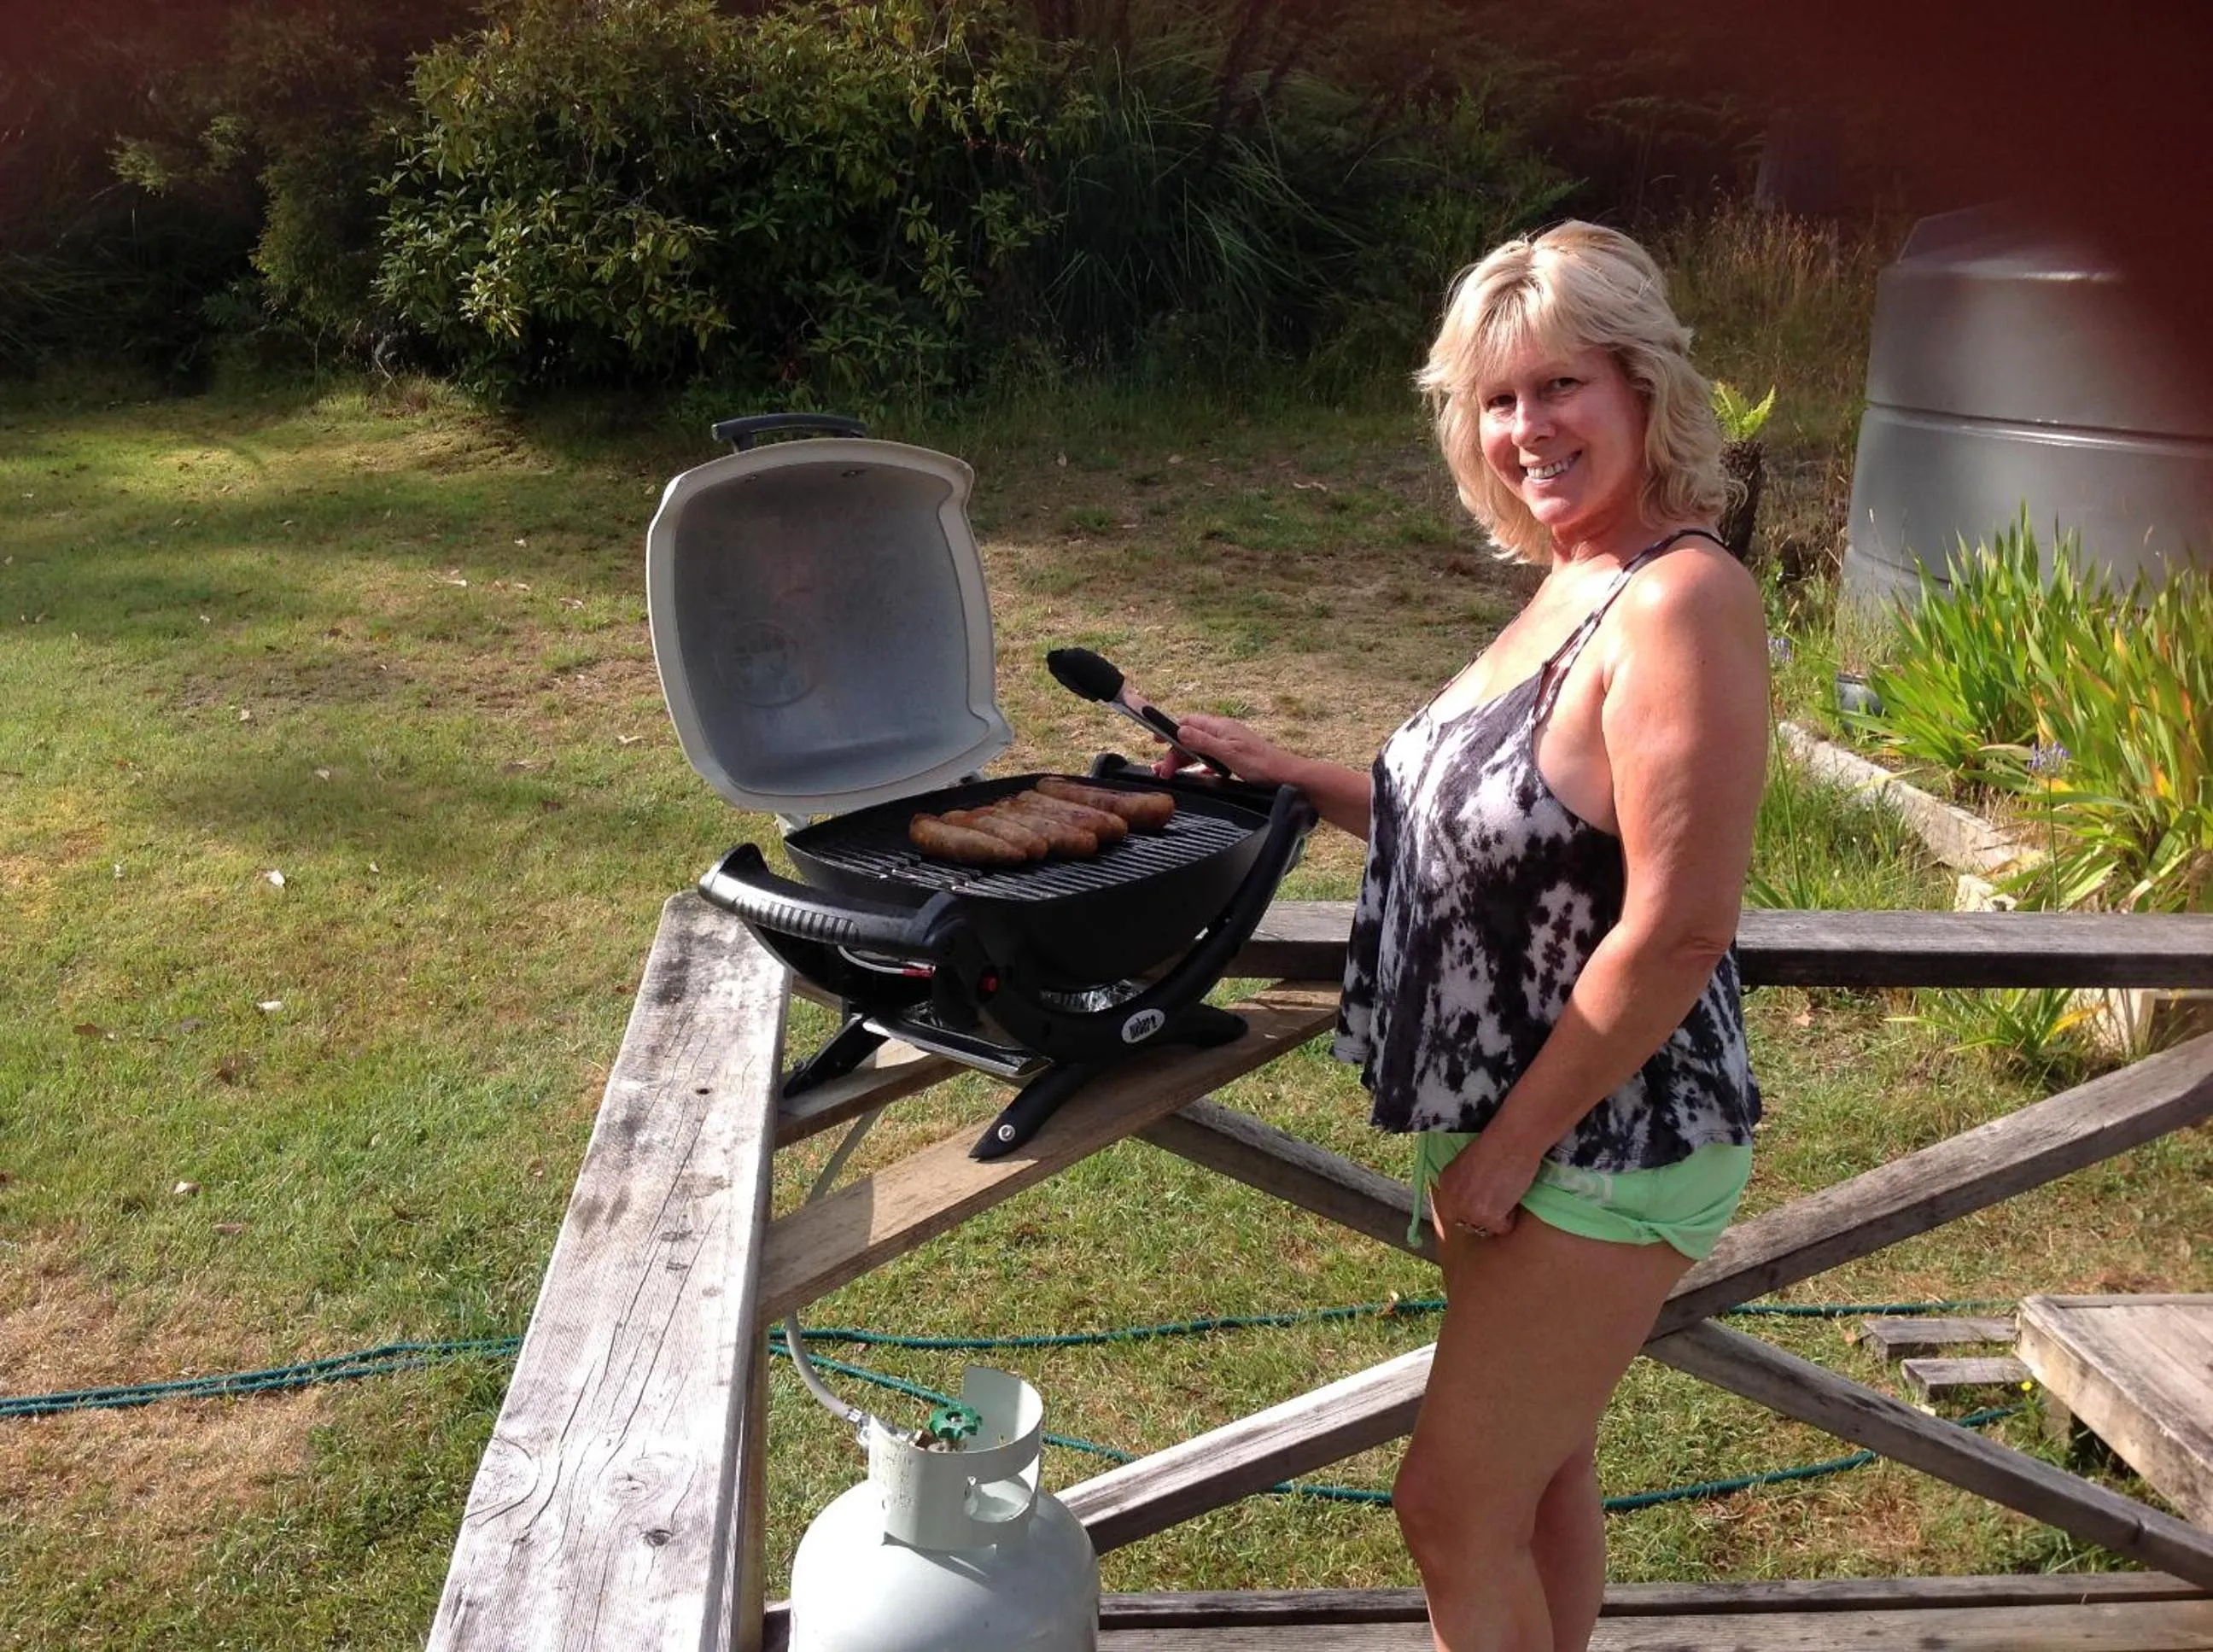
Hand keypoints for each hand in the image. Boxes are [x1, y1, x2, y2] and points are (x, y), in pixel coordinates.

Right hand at [1149, 713, 1300, 784]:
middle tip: (1163, 772)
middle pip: (1191, 739)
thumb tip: (1180, 730)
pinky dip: (1199, 769)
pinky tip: (1195, 778)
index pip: (1188, 722)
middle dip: (1174, 753)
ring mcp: (1230, 747)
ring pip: (1199, 752)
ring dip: (1183, 762)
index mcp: (1221, 727)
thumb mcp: (1227, 753)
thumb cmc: (1261, 765)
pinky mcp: (1235, 761)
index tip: (1154, 739)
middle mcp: (1224, 734)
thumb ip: (1202, 742)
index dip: (1170, 730)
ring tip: (1170, 775)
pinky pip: (1211, 762)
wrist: (1288, 778)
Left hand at [1429, 1132, 1541, 1244]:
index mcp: (1445, 1183)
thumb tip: (1473, 1197)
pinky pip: (1502, 1228)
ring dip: (1497, 1217)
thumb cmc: (1495, 1144)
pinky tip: (1514, 1198)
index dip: (1469, 1210)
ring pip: (1485, 1227)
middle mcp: (1452, 1200)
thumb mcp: (1467, 1163)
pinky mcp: (1487, 1218)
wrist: (1509, 1141)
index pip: (1452, 1211)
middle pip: (1466, 1223)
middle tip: (1498, 1203)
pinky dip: (1512, 1218)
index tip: (1483, 1205)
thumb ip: (1464, 1182)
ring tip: (1507, 1196)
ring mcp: (1468, 1211)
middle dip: (1482, 1217)